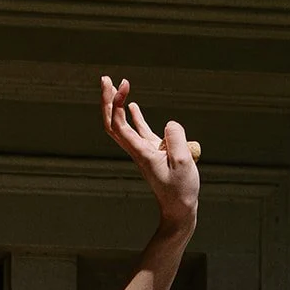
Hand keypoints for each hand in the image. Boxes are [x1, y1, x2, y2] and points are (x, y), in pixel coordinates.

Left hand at [101, 75, 198, 235]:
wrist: (179, 211)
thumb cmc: (181, 191)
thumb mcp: (184, 163)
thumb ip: (175, 139)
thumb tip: (168, 124)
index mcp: (140, 152)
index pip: (119, 125)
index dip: (118, 103)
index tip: (125, 84)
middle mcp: (137, 151)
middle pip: (113, 124)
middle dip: (108, 101)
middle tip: (105, 79)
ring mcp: (144, 151)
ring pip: (124, 126)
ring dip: (118, 105)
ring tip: (118, 85)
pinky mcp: (153, 153)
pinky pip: (139, 131)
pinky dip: (134, 116)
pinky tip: (133, 104)